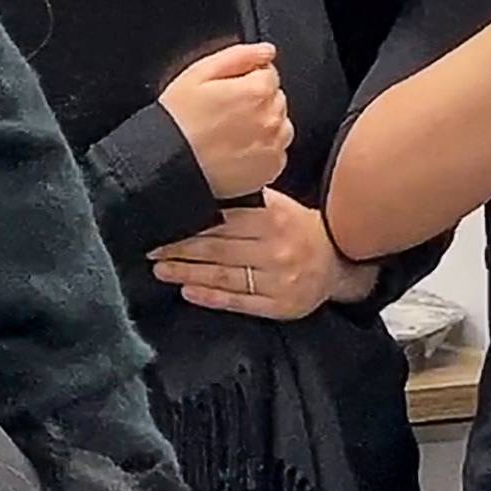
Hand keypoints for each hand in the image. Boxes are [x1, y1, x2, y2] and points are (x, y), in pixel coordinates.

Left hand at [147, 190, 375, 319]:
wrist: (339, 263)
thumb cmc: (301, 230)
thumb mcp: (281, 207)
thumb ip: (249, 200)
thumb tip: (205, 185)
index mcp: (273, 219)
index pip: (223, 220)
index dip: (189, 222)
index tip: (162, 221)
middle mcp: (275, 249)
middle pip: (217, 248)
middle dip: (179, 248)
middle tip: (150, 247)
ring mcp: (277, 280)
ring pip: (223, 276)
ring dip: (187, 273)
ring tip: (159, 269)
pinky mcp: (279, 305)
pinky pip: (239, 302)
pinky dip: (211, 298)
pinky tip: (188, 292)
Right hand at [157, 42, 291, 199]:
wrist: (170, 164)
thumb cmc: (179, 120)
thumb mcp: (199, 74)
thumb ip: (238, 56)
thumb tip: (265, 51)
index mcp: (256, 91)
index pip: (269, 73)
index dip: (247, 77)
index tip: (228, 89)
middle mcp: (271, 118)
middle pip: (276, 98)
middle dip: (256, 100)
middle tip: (225, 111)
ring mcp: (273, 146)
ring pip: (280, 124)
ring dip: (263, 124)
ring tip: (231, 132)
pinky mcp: (270, 169)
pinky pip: (276, 151)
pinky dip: (263, 149)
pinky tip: (237, 149)